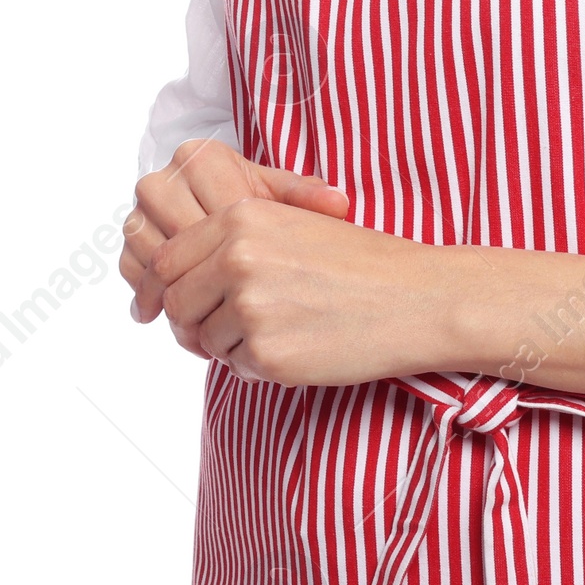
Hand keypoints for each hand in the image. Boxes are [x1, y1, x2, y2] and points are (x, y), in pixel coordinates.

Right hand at [119, 138, 348, 325]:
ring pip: (156, 259)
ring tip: (212, 327)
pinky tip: (188, 319)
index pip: (218, 213)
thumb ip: (307, 198)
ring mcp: (140, 207)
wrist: (224, 203)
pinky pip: (135, 270)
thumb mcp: (284, 197)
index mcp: (202, 158)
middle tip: (234, 318)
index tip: (264, 282)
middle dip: (211, 283)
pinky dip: (157, 297)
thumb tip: (339, 203)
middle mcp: (165, 177)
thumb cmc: (262, 204)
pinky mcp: (130, 235)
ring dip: (183, 296)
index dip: (244, 254)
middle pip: (184, 242)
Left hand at [151, 197, 458, 386]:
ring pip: (203, 338)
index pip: (168, 260)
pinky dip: (259, 365)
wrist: (416, 297)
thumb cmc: (361, 262)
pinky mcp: (267, 353)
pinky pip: (236, 367)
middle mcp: (238, 258)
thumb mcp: (292, 223)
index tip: (186, 301)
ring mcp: (250, 307)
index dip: (173, 286)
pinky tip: (300, 345)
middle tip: (228, 326)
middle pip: (175, 301)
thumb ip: (232, 241)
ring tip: (283, 328)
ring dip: (230, 342)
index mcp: (242, 217)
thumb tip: (171, 276)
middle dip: (193, 319)